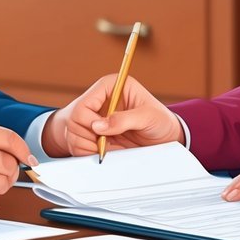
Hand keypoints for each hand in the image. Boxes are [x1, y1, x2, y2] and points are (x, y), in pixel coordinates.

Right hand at [42, 74, 183, 157]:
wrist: (166, 137)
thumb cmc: (161, 120)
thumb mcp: (148, 116)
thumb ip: (124, 119)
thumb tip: (98, 126)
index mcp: (110, 86)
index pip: (85, 103)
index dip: (90, 121)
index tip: (103, 133)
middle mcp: (99, 100)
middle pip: (75, 120)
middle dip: (88, 137)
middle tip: (105, 145)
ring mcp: (94, 117)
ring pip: (73, 133)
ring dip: (87, 146)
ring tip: (107, 149)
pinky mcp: (93, 132)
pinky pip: (77, 144)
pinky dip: (87, 153)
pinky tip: (103, 153)